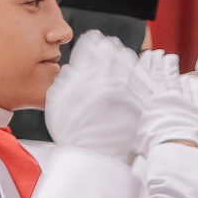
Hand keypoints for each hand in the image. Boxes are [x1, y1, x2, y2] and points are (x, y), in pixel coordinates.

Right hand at [44, 32, 142, 161]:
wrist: (92, 160)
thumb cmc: (72, 136)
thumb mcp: (57, 106)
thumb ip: (63, 83)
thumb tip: (71, 69)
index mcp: (81, 80)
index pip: (89, 50)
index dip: (92, 41)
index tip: (95, 37)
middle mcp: (101, 82)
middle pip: (110, 54)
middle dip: (110, 47)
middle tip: (111, 44)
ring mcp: (121, 93)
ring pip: (128, 65)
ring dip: (125, 57)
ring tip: (124, 54)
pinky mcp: (136, 104)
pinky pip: (140, 82)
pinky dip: (138, 73)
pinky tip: (136, 70)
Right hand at [134, 52, 197, 153]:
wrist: (173, 144)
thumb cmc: (152, 142)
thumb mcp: (134, 130)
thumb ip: (130, 117)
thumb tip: (124, 111)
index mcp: (145, 102)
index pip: (143, 79)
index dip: (144, 66)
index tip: (144, 56)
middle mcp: (160, 98)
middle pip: (157, 76)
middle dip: (156, 63)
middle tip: (156, 53)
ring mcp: (176, 100)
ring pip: (172, 80)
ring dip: (170, 68)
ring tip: (169, 58)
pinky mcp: (189, 106)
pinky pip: (187, 92)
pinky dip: (185, 83)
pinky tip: (185, 77)